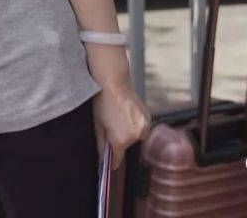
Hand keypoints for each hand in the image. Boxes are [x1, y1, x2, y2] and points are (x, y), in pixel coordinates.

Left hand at [88, 47, 149, 167]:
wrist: (114, 83)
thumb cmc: (103, 102)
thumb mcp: (97, 125)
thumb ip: (101, 144)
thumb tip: (103, 157)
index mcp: (120, 140)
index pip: (117, 159)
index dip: (112, 161)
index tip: (109, 163)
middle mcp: (135, 136)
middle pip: (126, 146)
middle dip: (119, 141)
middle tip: (111, 127)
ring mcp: (144, 127)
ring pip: (135, 137)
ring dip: (128, 133)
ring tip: (119, 118)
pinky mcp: (149, 118)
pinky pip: (142, 128)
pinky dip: (136, 124)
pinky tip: (127, 114)